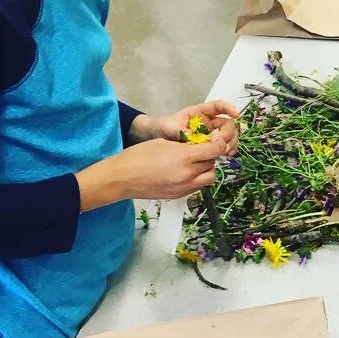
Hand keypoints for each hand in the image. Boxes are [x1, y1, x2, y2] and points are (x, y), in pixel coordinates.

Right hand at [77, 138, 225, 211]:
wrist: (120, 179)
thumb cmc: (138, 156)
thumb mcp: (164, 142)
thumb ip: (185, 145)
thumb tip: (201, 146)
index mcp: (183, 157)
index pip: (214, 150)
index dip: (217, 144)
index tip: (215, 141)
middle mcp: (188, 174)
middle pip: (213, 165)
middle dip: (210, 157)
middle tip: (201, 151)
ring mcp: (185, 188)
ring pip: (208, 178)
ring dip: (206, 169)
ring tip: (194, 163)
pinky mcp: (180, 196)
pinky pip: (198, 187)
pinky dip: (197, 179)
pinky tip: (185, 173)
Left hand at [131, 101, 239, 154]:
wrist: (156, 138)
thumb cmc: (162, 128)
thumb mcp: (169, 128)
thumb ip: (182, 132)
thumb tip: (196, 138)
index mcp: (200, 113)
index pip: (218, 107)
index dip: (229, 108)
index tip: (236, 115)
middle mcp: (209, 122)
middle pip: (227, 123)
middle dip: (228, 132)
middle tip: (222, 143)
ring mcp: (211, 134)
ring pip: (229, 135)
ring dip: (231, 142)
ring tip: (225, 152)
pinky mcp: (210, 145)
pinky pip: (223, 146)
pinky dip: (227, 150)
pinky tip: (225, 155)